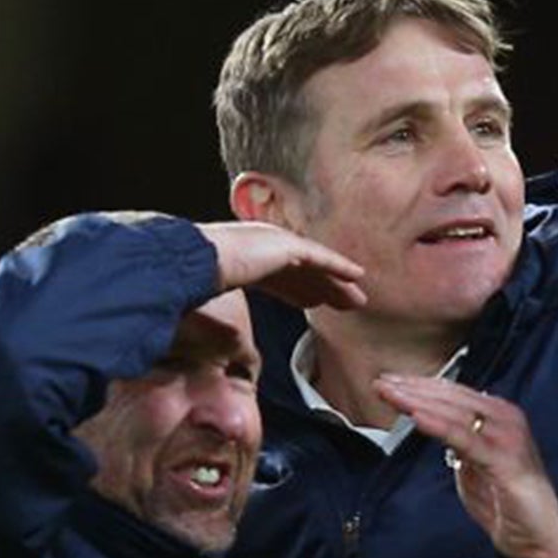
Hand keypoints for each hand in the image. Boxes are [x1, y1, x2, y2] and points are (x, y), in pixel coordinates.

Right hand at [199, 222, 366, 310]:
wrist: (199, 261)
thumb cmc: (199, 276)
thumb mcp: (219, 290)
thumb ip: (228, 296)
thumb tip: (215, 315)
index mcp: (251, 256)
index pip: (283, 276)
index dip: (302, 291)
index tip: (315, 303)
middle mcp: (267, 244)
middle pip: (305, 272)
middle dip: (326, 288)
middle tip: (346, 303)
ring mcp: (278, 242)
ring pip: (317, 267)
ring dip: (338, 283)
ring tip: (357, 299)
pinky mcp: (288, 245)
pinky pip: (321, 258)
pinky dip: (339, 266)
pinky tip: (357, 275)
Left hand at [374, 377, 557, 557]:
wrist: (538, 539)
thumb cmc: (508, 505)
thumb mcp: (473, 464)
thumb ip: (456, 442)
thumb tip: (431, 425)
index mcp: (498, 416)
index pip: (452, 393)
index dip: (419, 385)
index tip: (388, 382)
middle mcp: (505, 419)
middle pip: (451, 396)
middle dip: (413, 388)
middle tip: (380, 382)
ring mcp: (507, 437)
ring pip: (454, 412)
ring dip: (418, 401)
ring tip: (390, 394)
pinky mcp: (505, 460)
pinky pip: (465, 439)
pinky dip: (439, 425)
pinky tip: (416, 417)